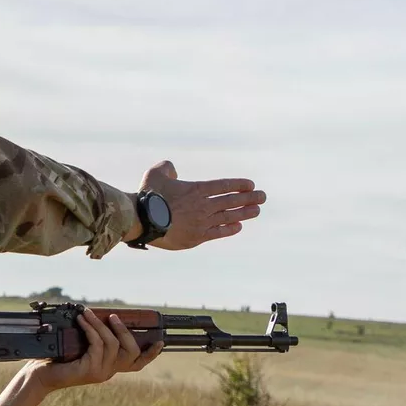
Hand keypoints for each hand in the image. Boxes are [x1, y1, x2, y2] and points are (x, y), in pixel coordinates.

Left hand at [25, 309, 159, 392]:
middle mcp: (109, 372)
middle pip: (131, 351)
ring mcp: (101, 373)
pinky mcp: (90, 370)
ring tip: (87, 313)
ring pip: (112, 344)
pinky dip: (91, 329)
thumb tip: (103, 314)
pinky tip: (82, 321)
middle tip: (114, 316)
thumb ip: (95, 337)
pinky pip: (97, 345)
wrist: (40, 374)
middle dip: (124, 330)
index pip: (137, 363)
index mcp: (110, 366)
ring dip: (101, 324)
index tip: (160, 341)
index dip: (151, 354)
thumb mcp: (81, 345)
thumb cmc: (58, 358)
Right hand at [140, 161, 264, 249]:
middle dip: (250, 198)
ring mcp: (202, 222)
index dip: (239, 185)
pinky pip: (218, 232)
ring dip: (244, 213)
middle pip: (232, 200)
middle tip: (263, 196)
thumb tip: (173, 169)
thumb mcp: (155, 174)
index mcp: (196, 189)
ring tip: (257, 210)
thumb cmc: (147, 196)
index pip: (224, 186)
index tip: (251, 185)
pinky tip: (238, 226)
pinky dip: (229, 229)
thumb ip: (167, 168)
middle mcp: (203, 205)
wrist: (143, 221)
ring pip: (229, 216)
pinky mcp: (197, 237)